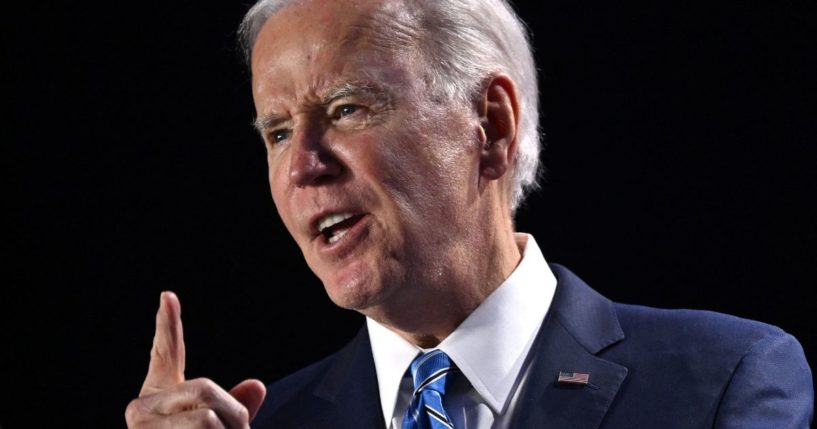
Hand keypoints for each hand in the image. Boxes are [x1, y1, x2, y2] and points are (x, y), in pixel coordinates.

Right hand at [125, 292, 265, 427]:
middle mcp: (143, 408)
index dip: (168, 324)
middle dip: (233, 415)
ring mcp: (141, 425)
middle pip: (205, 389)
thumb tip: (257, 385)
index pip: (165, 354)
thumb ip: (233, 409)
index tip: (168, 295)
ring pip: (207, 418)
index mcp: (159, 398)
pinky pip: (204, 427)